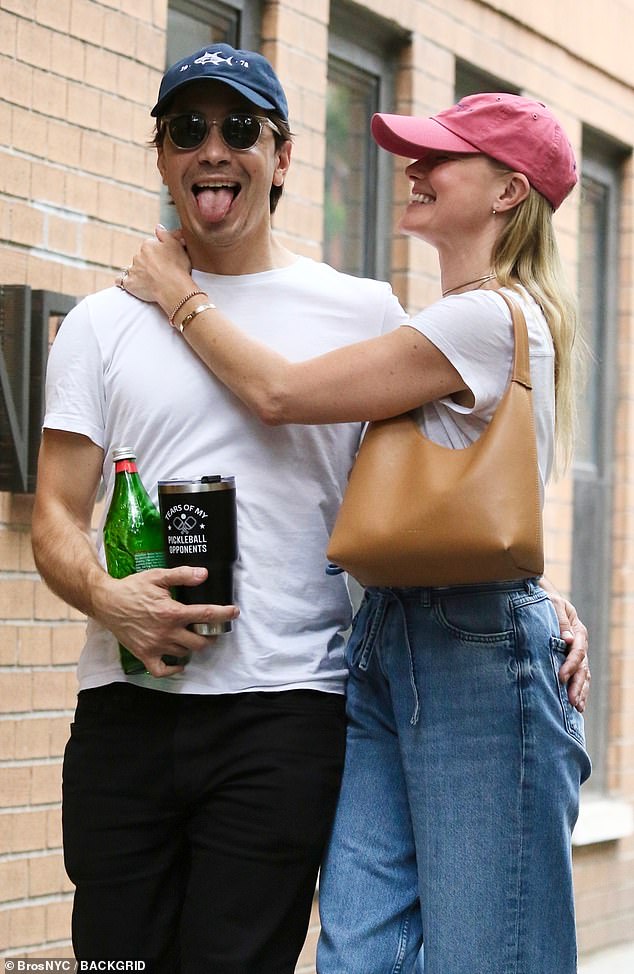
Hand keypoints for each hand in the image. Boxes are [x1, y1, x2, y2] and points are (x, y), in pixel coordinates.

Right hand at [93, 565, 238, 677]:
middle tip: (212, 628)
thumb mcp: (158, 576)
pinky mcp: (144, 655)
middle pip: (199, 642)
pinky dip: (174, 668)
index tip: (234, 612)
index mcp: (171, 613)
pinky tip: (180, 662)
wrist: (106, 602)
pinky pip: (162, 670)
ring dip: (192, 646)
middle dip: (210, 635)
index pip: (205, 616)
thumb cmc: (132, 588)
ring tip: (193, 636)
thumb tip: (204, 575)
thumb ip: (182, 575)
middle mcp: (166, 632)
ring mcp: (155, 646)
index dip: (224, 614)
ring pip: (184, 653)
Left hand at [116, 225, 194, 313]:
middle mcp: (138, 255)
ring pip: (132, 268)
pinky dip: (123, 281)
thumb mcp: (176, 245)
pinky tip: (126, 283)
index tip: (165, 261)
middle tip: (159, 272)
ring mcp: (133, 270)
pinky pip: (121, 281)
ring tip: (149, 280)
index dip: (158, 254)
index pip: (150, 247)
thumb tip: (158, 227)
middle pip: (141, 257)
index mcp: (148, 245)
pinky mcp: (129, 284)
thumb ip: (165, 234)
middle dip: (148, 263)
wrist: (173, 288)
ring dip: (138, 272)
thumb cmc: (178, 268)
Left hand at [542, 582, 589, 712]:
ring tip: (577, 707)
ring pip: (583, 675)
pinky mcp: (571, 660)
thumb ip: (560, 621)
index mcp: (578, 631)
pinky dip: (578, 690)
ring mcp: (578, 653)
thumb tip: (568, 639)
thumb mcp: (553, 605)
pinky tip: (576, 704)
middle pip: (583, 667)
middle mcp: (580, 644)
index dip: (570, 664)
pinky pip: (578, 677)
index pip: (578, 651)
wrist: (546, 600)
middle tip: (571, 701)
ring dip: (580, 691)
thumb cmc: (547, 601)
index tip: (560, 676)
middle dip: (577, 685)